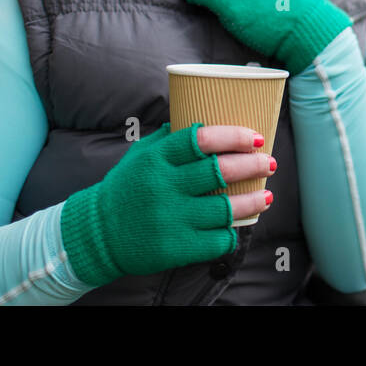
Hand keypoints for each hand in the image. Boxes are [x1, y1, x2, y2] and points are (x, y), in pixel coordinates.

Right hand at [60, 122, 276, 287]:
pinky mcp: (175, 248)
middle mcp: (164, 187)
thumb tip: (203, 117)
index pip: (202, 140)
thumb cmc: (125, 189)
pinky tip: (238, 227)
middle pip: (221, 171)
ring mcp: (170, 219)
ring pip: (225, 208)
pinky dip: (231, 233)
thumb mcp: (139, 156)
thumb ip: (168, 138)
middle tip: (269, 162)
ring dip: (253, 200)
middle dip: (253, 165)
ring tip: (267, 195)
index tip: (255, 138)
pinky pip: (215, 240)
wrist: (97, 233)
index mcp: (156, 159)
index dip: (234, 137)